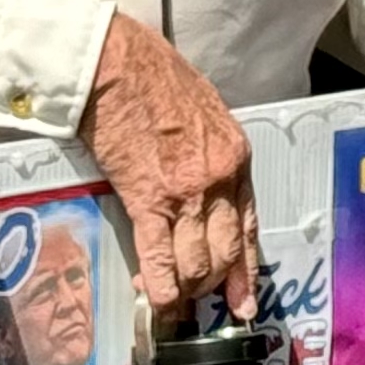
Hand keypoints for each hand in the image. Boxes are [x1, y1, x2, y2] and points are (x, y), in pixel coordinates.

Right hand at [78, 11, 257, 318]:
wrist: (116, 62)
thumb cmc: (151, 74)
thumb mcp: (202, 110)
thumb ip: (208, 150)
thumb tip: (199, 181)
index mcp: (235, 155)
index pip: (249, 227)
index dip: (244, 271)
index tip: (243, 301)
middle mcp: (219, 179)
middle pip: (225, 253)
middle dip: (210, 286)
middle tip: (193, 302)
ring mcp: (186, 192)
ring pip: (196, 264)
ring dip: (183, 290)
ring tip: (168, 299)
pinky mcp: (149, 198)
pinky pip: (160, 257)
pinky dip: (160, 287)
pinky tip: (154, 301)